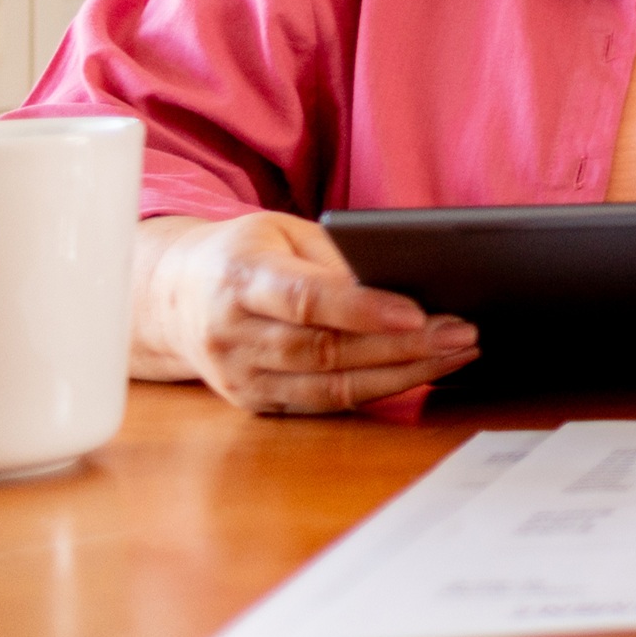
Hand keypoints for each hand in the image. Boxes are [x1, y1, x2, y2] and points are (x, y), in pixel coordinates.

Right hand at [131, 212, 479, 412]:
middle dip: (402, 346)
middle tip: (461, 333)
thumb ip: (335, 259)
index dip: (362, 309)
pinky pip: (325, 405)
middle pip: (326, 350)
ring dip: (402, 375)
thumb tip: (399, 289)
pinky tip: (421, 374)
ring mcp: (241, 377)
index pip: (305, 299)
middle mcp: (233, 334)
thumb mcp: (283, 231)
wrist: (174, 298)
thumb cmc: (244, 255)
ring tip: (456, 354)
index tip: (417, 313)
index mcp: (239, 279)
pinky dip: (378, 393)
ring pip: (331, 387)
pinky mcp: (256, 403)